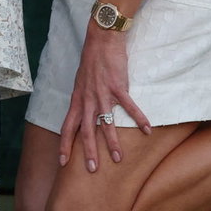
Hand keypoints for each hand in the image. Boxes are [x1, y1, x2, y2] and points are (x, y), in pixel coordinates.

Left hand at [57, 27, 151, 173]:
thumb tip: (82, 115)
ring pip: (106, 123)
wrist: (101, 40)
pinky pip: (129, 106)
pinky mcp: (117, 87)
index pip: (67, 127)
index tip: (63, 163)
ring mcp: (102, 94)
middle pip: (86, 130)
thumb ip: (82, 101)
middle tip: (92, 170)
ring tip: (118, 158)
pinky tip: (147, 130)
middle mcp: (87, 100)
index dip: (65, 145)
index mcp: (77, 100)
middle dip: (88, 151)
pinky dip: (139, 118)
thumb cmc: (91, 62)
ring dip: (112, 142)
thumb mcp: (80, 84)